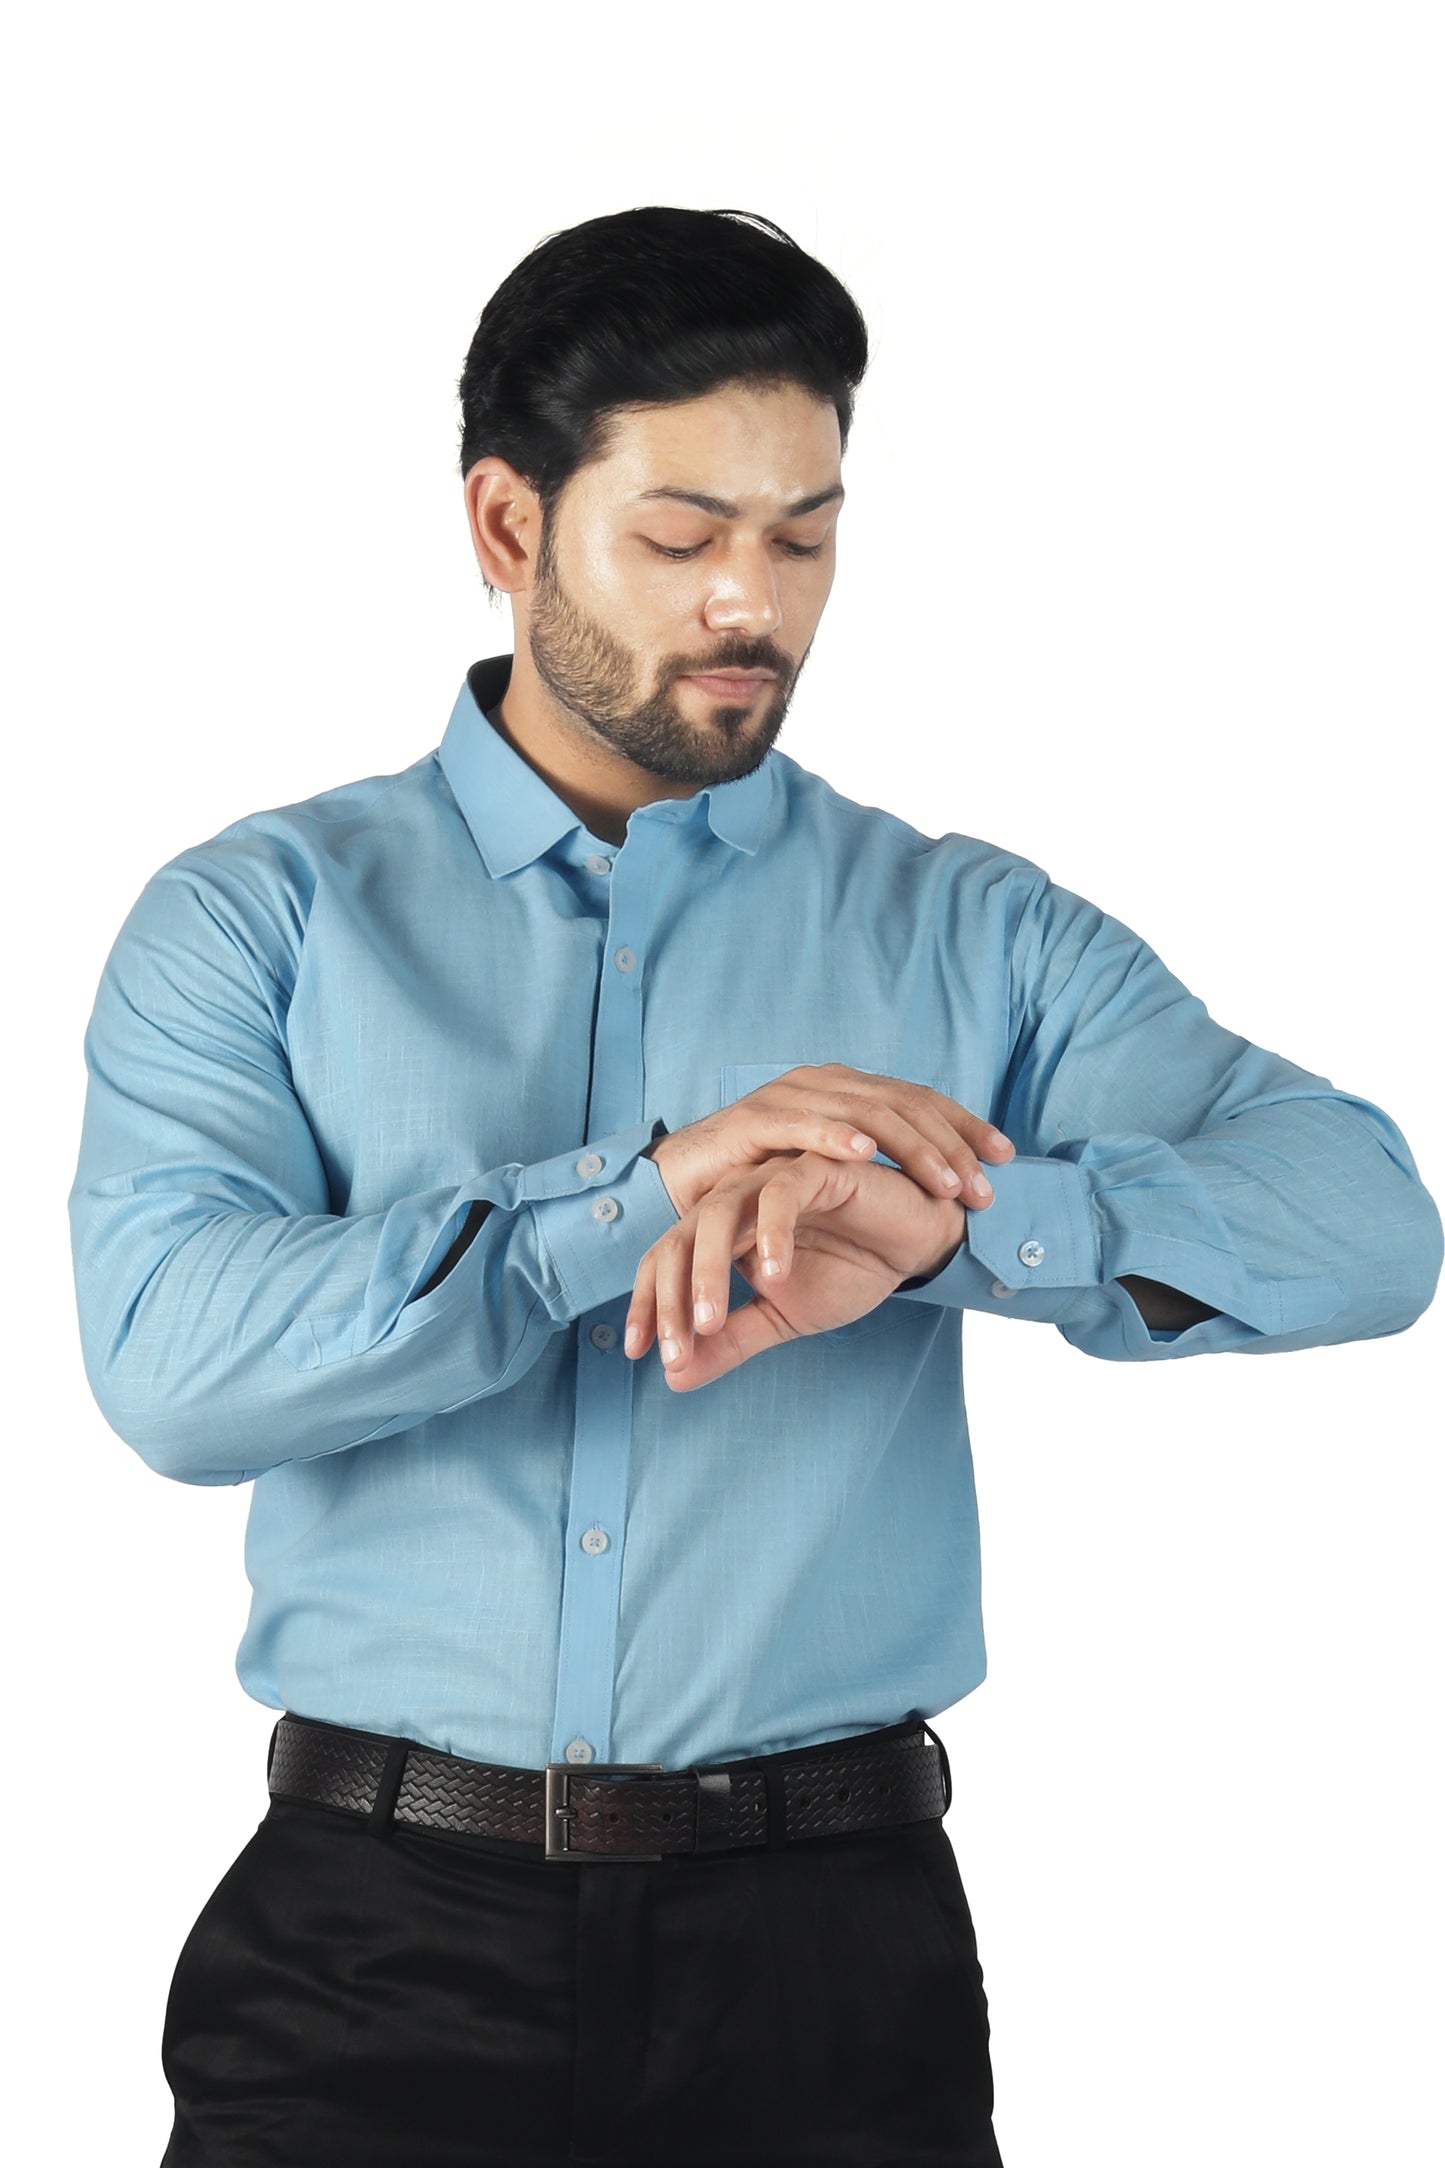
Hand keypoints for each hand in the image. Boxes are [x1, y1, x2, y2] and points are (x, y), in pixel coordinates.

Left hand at [624, 1148, 972, 1390]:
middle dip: (671, 1295)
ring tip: (712, 1322)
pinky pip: (782, 1193)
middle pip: (680, 1236)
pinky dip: (772, 1232)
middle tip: (678, 1349)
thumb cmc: (852, 1268)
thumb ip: (732, 1341)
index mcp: (723, 1229)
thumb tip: (674, 1379)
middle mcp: (738, 1198)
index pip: (665, 1260)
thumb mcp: (784, 1318)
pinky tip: (774, 1273)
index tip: (641, 1354)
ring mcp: (773, 1178)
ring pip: (719, 1212)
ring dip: (708, 1269)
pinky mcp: (817, 1167)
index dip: (649, 1304)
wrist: (920, 1245)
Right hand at [643, 1063, 1012, 1221]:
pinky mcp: (753, 1120)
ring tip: (944, 1182)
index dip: (965, 1124)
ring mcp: (789, 1097)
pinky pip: (802, 1125)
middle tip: (983, 1187)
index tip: (1006, 1157)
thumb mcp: (831, 1166)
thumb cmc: (762, 1178)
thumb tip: (943, 1180)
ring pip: (865, 1114)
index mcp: (848, 1089)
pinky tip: (867, 1155)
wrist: (685, 1181)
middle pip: (903, 1105)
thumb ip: (876, 1162)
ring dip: (910, 1148)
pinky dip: (835, 1136)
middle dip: (950, 1145)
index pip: (919, 1100)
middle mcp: (825, 1083)